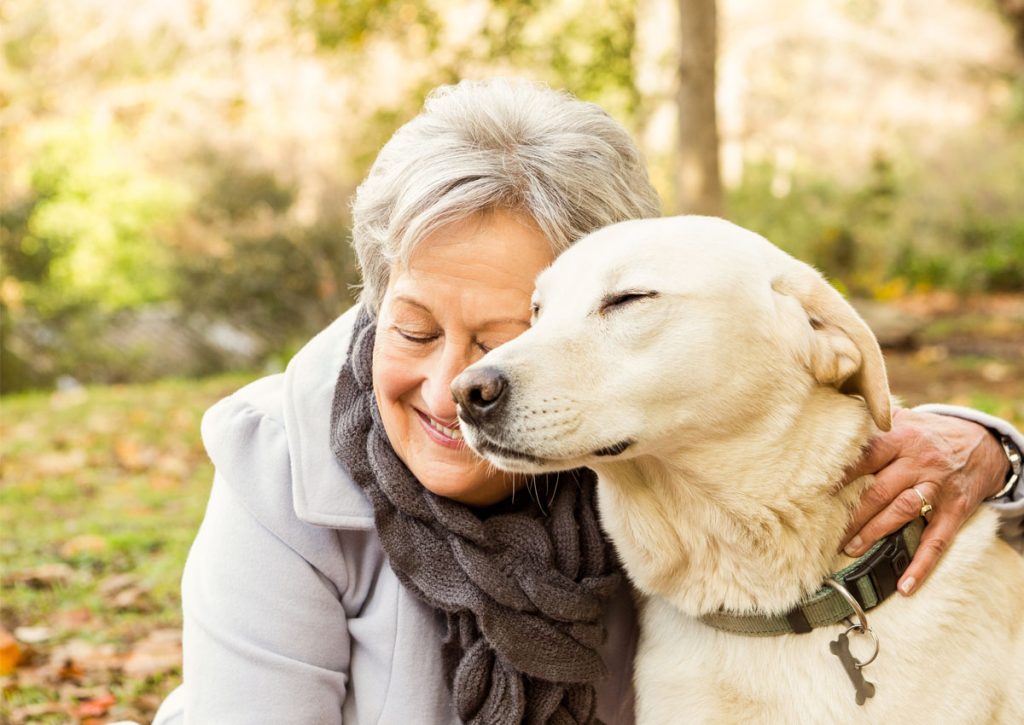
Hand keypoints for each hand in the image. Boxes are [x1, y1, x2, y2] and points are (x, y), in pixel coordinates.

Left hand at [840, 408, 1009, 594]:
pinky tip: (906, 585)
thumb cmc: (928, 434)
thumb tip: (828, 427)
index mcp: (901, 438)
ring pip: (902, 512)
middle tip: (823, 531)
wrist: (982, 443)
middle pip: (879, 490)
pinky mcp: (955, 511)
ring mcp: (938, 488)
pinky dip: (922, 564)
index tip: (813, 491)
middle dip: (850, 513)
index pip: (864, 457)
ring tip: (849, 549)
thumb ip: (872, 426)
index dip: (839, 475)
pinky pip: (937, 541)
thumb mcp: (903, 420)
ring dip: (874, 533)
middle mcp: (919, 462)